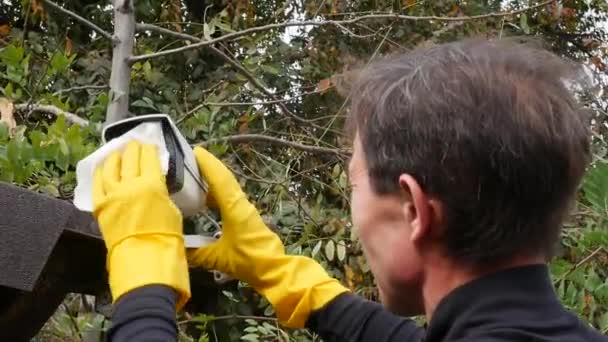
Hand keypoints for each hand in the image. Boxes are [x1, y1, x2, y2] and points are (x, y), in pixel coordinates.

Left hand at [93, 141, 190, 309]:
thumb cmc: (166, 238)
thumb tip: (157, 186)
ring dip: (115, 157)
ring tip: (117, 152)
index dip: (149, 149)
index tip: (150, 145)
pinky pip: (97, 183)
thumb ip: (162, 193)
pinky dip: (100, 172)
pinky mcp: (100, 206)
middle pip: (129, 158)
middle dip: (133, 149)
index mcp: (152, 184)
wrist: (144, 260)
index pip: (148, 157)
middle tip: (135, 144)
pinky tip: (102, 168)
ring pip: (110, 167)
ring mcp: (111, 194)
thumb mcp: (172, 210)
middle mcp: (129, 184)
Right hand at [188, 146, 348, 327]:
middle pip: (224, 179)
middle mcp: (241, 204)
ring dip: (212, 180)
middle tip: (188, 158)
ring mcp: (244, 210)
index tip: (195, 151)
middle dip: (208, 167)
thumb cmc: (248, 261)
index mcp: (235, 208)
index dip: (208, 164)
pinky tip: (204, 198)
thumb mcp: (218, 258)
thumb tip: (175, 247)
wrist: (274, 270)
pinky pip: (229, 199)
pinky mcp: (245, 217)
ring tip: (191, 175)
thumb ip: (196, 253)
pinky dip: (216, 194)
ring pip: (227, 188)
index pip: (221, 179)